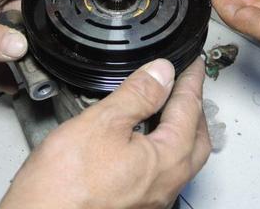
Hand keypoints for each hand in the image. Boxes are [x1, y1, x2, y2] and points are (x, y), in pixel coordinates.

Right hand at [0, 58, 210, 208]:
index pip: (189, 109)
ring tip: (165, 106)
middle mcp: (166, 185)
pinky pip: (161, 171)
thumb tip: (161, 72)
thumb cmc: (63, 185)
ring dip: (178, 128)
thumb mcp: (102, 122)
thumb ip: (138, 94)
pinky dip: (161, 146)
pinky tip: (142, 138)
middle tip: (185, 83)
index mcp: (167, 161)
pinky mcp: (135, 206)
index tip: (193, 64)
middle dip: (193, 107)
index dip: (190, 81)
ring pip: (179, 157)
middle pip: (196, 138)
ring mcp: (152, 199)